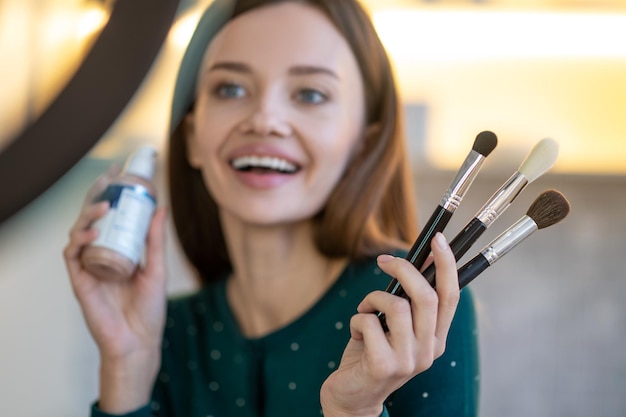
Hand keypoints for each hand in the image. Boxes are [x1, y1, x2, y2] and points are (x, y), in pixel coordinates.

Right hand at [63, 168, 167, 411]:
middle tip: (108, 177)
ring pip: (78, 231)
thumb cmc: (149, 310)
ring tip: (103, 205)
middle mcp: (102, 255)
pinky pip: (72, 254)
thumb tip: (162, 208)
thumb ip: (155, 240)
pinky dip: (78, 239)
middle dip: (98, 194)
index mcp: (120, 250)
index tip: (121, 173)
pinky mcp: (79, 280)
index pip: (113, 216)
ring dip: (88, 215)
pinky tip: (91, 231)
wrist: (139, 341)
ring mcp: (89, 267)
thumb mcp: (157, 268)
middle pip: (93, 219)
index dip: (114, 193)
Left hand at [320, 233, 459, 416]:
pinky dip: (357, 319)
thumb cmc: (372, 354)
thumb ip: (407, 301)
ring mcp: (408, 361)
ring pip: (397, 306)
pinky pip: (369, 322)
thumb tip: (418, 262)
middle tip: (384, 261)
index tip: (438, 240)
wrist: (353, 397)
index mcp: (436, 338)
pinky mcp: (383, 366)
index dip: (447, 265)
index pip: (451, 297)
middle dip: (404, 269)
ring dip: (373, 298)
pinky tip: (356, 332)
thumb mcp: (395, 326)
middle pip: (426, 296)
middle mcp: (429, 351)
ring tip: (364, 309)